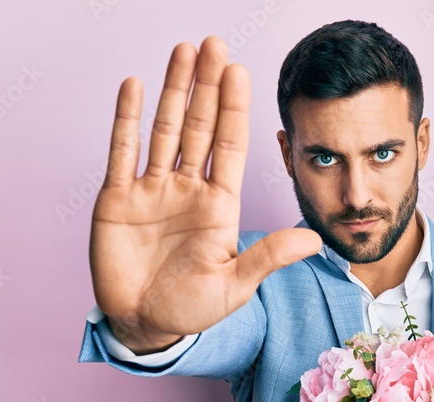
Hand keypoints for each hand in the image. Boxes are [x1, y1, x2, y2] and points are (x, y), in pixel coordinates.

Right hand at [89, 36, 321, 352]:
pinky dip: (126, 119)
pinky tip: (134, 85)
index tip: (240, 71)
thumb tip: (315, 240)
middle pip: (200, 127)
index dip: (233, 108)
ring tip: (183, 51)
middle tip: (214, 44)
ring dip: (174, 91)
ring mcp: (151, 190)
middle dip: (207, 86)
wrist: (143, 325)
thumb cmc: (191, 309)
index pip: (229, 145)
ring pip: (165, 129)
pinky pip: (122, 151)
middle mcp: (187, 189)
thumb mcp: (234, 285)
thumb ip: (269, 257)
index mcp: (218, 205)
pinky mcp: (117, 199)